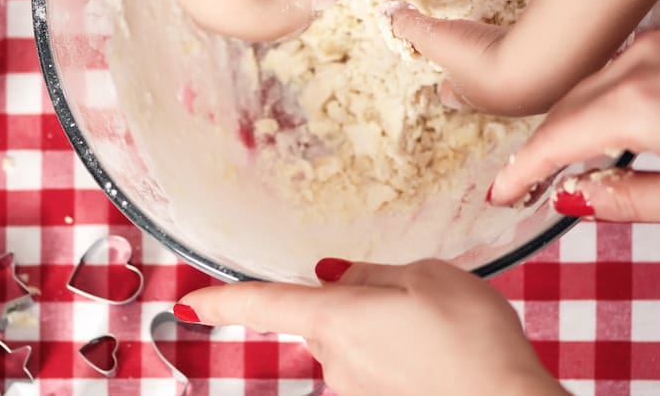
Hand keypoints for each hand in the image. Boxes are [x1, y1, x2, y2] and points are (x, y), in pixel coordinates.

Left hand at [177, 259, 565, 395]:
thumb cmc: (472, 340)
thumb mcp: (428, 277)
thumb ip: (373, 275)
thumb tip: (338, 277)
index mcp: (336, 317)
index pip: (264, 305)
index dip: (222, 302)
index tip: (188, 303)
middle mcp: (335, 359)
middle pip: (324, 317)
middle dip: (355, 302)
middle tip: (413, 297)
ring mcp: (356, 389)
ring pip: (353, 342)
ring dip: (382, 329)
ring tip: (440, 329)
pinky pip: (376, 368)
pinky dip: (398, 357)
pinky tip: (440, 356)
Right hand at [489, 18, 659, 228]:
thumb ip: (628, 201)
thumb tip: (573, 199)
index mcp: (638, 106)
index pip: (552, 140)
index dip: (520, 171)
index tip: (501, 195)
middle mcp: (639, 60)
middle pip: (565, 107)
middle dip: (542, 148)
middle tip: (528, 184)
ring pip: (593, 82)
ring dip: (575, 119)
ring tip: (572, 158)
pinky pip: (625, 64)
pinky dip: (608, 94)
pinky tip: (622, 120)